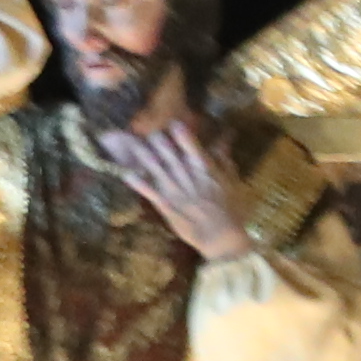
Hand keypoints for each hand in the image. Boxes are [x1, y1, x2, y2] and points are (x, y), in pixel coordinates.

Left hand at [110, 116, 256, 262]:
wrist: (221, 237)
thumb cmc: (232, 209)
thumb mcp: (232, 180)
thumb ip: (225, 158)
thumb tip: (225, 137)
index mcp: (206, 170)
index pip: (192, 148)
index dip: (182, 135)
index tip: (173, 123)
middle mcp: (188, 177)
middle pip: (171, 156)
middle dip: (159, 142)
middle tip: (148, 130)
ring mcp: (175, 192)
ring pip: (158, 170)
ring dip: (145, 157)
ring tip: (133, 144)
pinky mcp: (166, 206)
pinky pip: (150, 193)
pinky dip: (139, 184)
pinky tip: (127, 174)